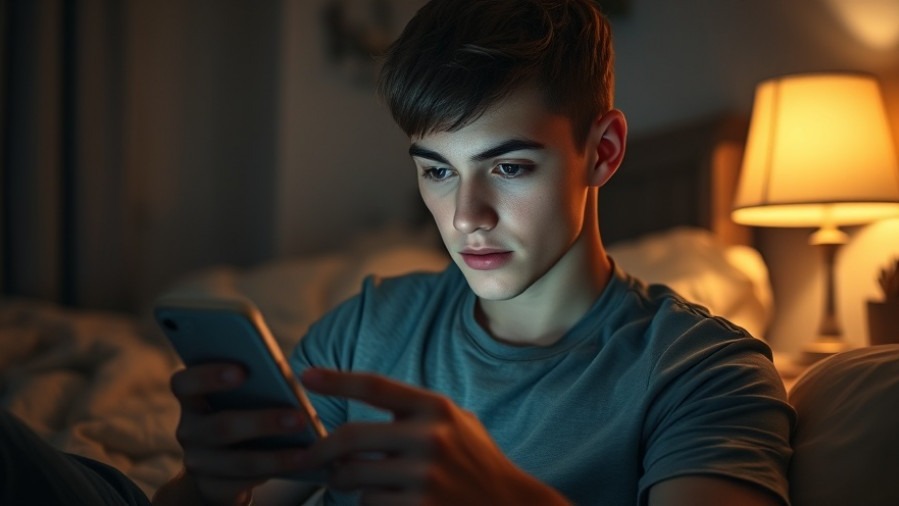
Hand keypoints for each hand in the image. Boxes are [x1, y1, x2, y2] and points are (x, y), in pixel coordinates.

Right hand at [165, 363, 312, 504]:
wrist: (223, 468)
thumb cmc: (243, 414)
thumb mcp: (242, 398)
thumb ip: (254, 383)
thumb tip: (286, 378)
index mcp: (192, 399)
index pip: (184, 383)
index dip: (208, 375)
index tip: (243, 371)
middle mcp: (189, 430)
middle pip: (220, 426)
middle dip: (262, 423)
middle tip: (298, 417)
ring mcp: (197, 462)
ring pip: (237, 461)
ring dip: (275, 456)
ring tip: (307, 451)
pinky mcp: (212, 488)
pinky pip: (243, 482)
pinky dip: (275, 472)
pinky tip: (300, 464)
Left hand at [297, 368, 569, 505]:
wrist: (510, 505)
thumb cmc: (475, 461)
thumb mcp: (456, 423)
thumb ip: (414, 411)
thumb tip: (355, 397)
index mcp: (435, 408)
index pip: (375, 386)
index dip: (336, 379)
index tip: (305, 375)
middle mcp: (430, 438)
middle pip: (350, 436)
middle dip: (319, 448)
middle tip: (306, 456)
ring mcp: (425, 476)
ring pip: (354, 476)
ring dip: (344, 480)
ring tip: (354, 480)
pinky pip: (369, 503)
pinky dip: (369, 502)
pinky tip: (389, 499)